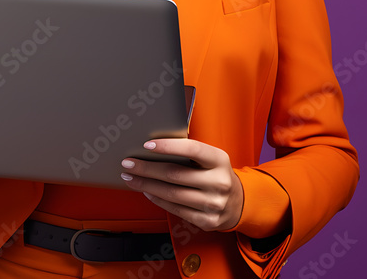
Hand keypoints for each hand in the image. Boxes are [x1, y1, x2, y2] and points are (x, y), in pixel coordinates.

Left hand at [119, 138, 242, 231]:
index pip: (192, 149)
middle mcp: (219, 182)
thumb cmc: (216, 175)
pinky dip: (157, 199)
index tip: (146, 145)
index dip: (168, 146)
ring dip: (146, 185)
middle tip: (128, 163)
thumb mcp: (211, 159)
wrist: (238, 203)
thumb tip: (153, 147)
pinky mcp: (207, 220)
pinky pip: (175, 209)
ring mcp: (213, 203)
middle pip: (175, 174)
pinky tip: (146, 191)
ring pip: (171, 193)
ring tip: (131, 178)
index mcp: (220, 160)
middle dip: (146, 168)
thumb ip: (190, 153)